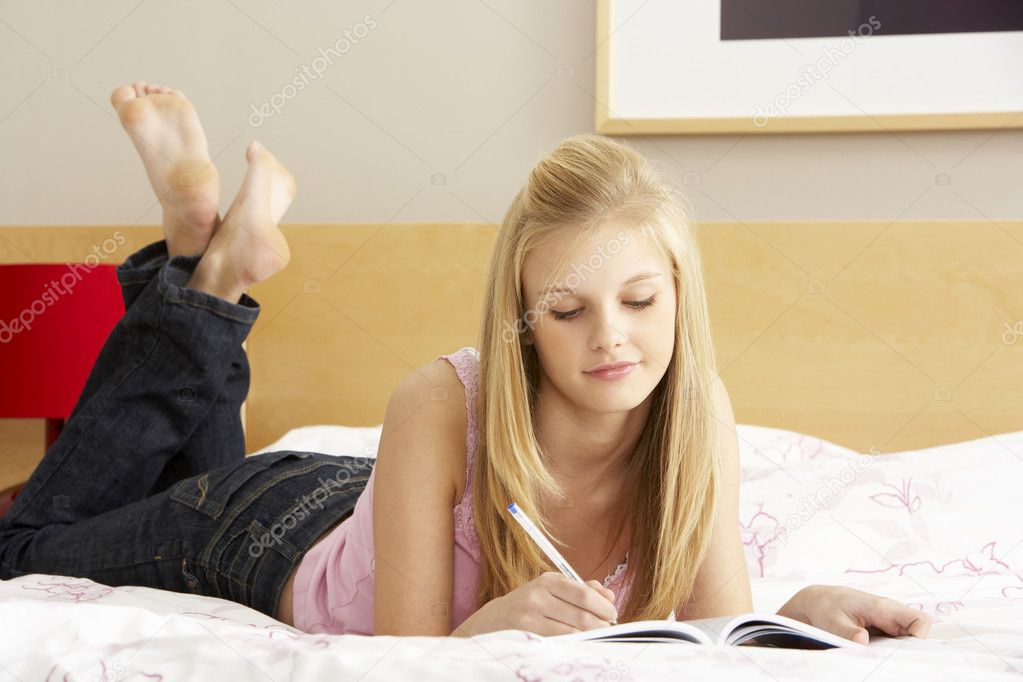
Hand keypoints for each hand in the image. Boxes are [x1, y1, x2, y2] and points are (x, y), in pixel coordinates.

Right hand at [452, 572, 617, 636]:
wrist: (492, 620)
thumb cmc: (530, 604)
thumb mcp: (551, 589)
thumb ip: (581, 589)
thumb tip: (609, 596)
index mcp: (547, 581)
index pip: (584, 594)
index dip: (603, 607)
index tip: (612, 614)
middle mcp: (537, 596)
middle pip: (581, 616)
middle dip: (601, 625)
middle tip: (607, 629)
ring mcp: (530, 618)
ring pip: (573, 633)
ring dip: (590, 637)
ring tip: (595, 636)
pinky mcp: (526, 636)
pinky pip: (559, 644)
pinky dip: (574, 645)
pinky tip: (578, 643)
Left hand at [777, 584, 932, 644]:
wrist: (817, 602)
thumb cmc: (825, 606)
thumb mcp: (832, 621)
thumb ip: (848, 632)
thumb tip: (863, 641)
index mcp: (882, 607)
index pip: (919, 620)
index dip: (921, 637)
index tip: (906, 651)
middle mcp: (890, 614)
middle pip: (916, 633)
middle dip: (910, 649)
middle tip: (892, 660)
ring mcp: (888, 622)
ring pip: (907, 640)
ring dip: (899, 651)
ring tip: (880, 658)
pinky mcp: (882, 630)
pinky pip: (895, 642)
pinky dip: (890, 651)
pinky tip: (876, 656)